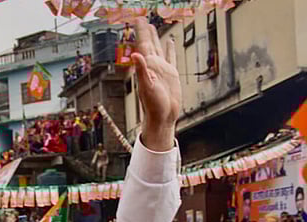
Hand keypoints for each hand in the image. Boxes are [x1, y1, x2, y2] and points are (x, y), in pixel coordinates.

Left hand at [130, 17, 180, 151]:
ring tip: (153, 26)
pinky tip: (170, 42)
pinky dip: (170, 49)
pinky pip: (171, 57)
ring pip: (159, 48)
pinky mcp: (171, 74)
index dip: (141, 31)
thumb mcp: (147, 87)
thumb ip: (141, 70)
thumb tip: (135, 55)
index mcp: (147, 66)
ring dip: (156, 37)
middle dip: (146, 31)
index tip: (138, 19)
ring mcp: (162, 69)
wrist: (163, 117)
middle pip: (149, 43)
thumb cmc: (153, 106)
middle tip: (142, 18)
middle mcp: (153, 65)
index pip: (143, 44)